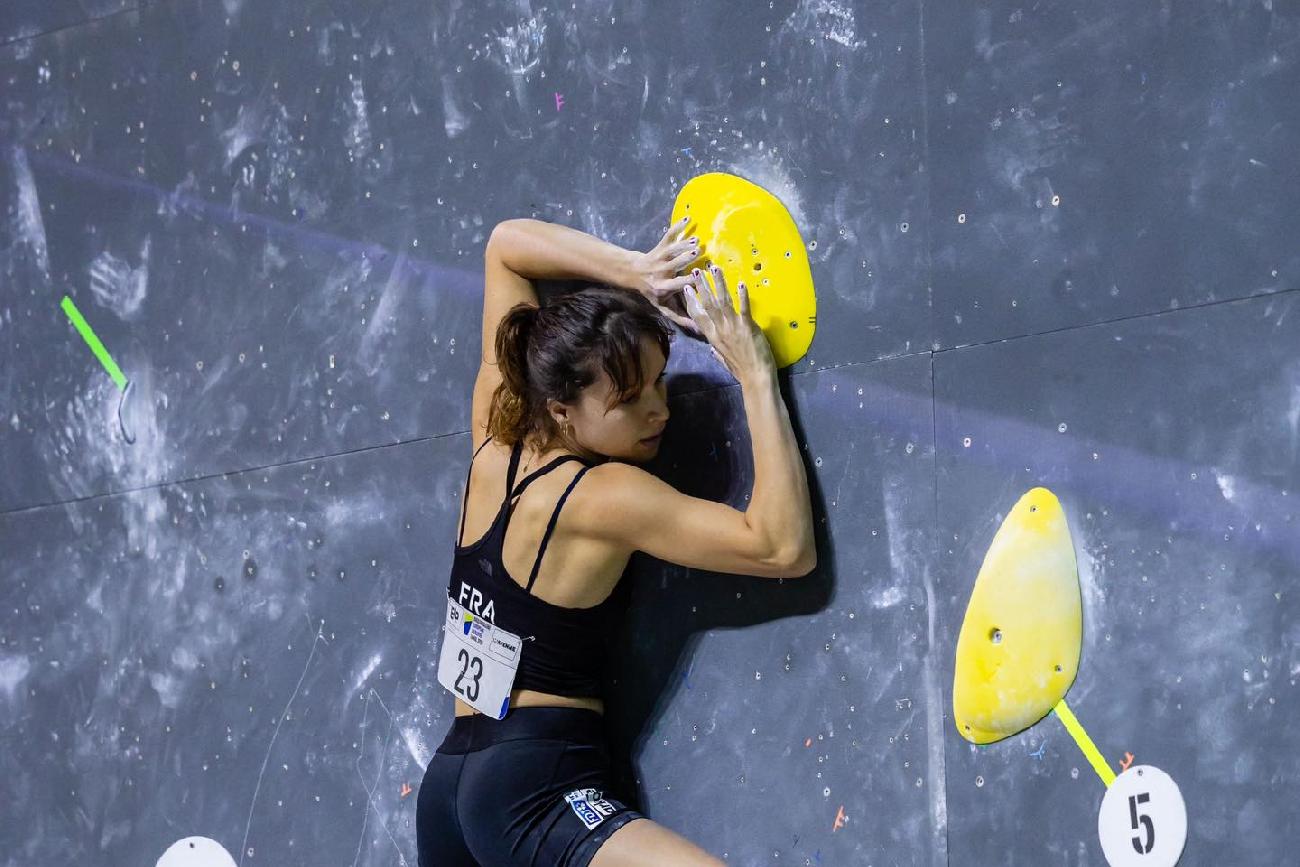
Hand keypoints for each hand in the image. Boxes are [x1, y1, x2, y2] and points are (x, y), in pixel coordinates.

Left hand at [627, 216, 705, 335]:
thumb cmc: (653, 292)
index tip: (699, 276)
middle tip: (698, 251)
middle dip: (685, 258)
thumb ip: (680, 316)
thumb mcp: (664, 306)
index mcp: (663, 287)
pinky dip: (676, 227)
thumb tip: (699, 328)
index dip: (687, 280)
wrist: (633, 274)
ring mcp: (660, 258)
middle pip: (674, 264)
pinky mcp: (659, 247)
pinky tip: (687, 219)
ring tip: (696, 240)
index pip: (677, 284)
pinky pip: (668, 236)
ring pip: (672, 250)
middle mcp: (661, 272)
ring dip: (684, 244)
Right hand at [682, 263, 775, 381]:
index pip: (698, 316)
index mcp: (713, 338)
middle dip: (702, 286)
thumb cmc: (741, 371)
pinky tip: (740, 283)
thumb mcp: (725, 362)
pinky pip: (744, 308)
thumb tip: (712, 350)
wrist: (755, 378)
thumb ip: (718, 353)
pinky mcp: (747, 327)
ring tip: (715, 269)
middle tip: (697, 272)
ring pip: (723, 302)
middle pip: (708, 304)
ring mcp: (733, 327)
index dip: (692, 301)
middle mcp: (720, 330)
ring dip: (719, 284)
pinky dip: (742, 296)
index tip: (686, 289)